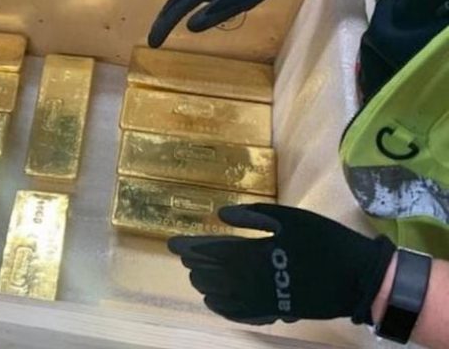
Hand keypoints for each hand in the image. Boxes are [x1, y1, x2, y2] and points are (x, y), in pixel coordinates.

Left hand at [168, 204, 394, 324]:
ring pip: (219, 296)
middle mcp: (250, 281)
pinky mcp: (272, 312)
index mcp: (253, 254)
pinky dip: (221, 308)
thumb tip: (220, 215)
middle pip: (210, 275)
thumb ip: (252, 216)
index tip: (172, 243)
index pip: (210, 251)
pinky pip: (238, 315)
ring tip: (196, 273)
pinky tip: (214, 301)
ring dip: (204, 283)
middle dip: (194, 264)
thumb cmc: (325, 241)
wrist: (358, 278)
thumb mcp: (290, 218)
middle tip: (185, 255)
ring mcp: (261, 300)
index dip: (189, 247)